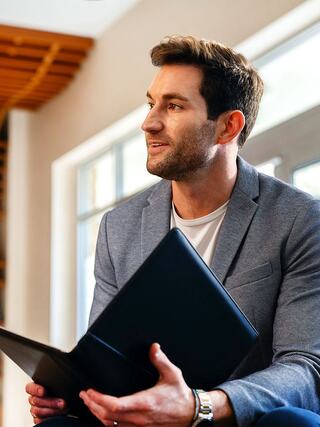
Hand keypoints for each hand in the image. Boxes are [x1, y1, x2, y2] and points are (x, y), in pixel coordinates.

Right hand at [26, 382, 66, 423]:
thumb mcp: (61, 385)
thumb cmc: (63, 394)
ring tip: (63, 409)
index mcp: (37, 389)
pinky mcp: (39, 419)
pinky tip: (57, 416)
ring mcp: (36, 410)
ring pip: (37, 411)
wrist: (70, 406)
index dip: (35, 389)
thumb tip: (65, 379)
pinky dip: (48, 418)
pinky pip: (38, 420)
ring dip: (51, 411)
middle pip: (35, 401)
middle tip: (62, 402)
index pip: (29, 388)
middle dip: (50, 402)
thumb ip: (57, 382)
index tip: (43, 391)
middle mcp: (35, 399)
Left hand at [80, 343, 194, 425]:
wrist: (190, 413)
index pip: (114, 405)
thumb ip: (161, 360)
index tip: (90, 391)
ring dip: (97, 415)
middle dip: (92, 406)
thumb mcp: (172, 374)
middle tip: (85, 395)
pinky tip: (103, 416)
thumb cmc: (180, 394)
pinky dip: (107, 423)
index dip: (98, 399)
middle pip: (107, 416)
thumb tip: (153, 347)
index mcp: (145, 402)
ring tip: (90, 404)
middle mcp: (140, 417)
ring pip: (111, 425)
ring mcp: (140, 426)